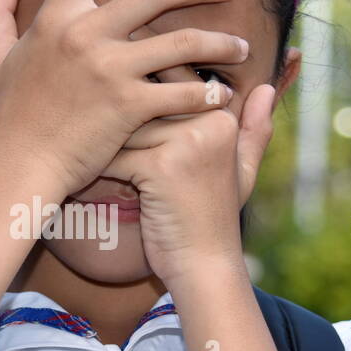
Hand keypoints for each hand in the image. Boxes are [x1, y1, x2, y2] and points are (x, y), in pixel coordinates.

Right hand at [0, 0, 250, 198]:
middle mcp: (86, 34)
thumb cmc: (8, 117)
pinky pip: (181, 93)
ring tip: (241, 47)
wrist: (18, 167)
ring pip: (182, 43)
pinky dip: (207, 94)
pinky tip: (222, 96)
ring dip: (219, 42)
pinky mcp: (129, 106)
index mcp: (57, 18)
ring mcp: (110, 69)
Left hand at [99, 77, 276, 288]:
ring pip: (125, 125)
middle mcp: (209, 122)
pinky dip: (99, 169)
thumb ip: (255, 129)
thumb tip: (265, 87)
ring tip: (85, 152)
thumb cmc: (213, 220)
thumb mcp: (243, 172)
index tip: (114, 99)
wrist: (204, 267)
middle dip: (115, 113)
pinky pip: (116, 155)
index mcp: (223, 117)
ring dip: (102, 143)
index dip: (140, 93)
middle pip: (144, 98)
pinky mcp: (161, 166)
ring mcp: (187, 143)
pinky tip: (88, 178)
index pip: (172, 82)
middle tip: (88, 120)